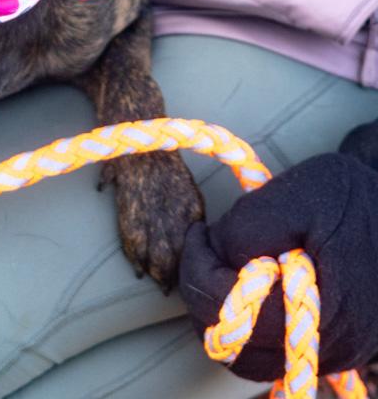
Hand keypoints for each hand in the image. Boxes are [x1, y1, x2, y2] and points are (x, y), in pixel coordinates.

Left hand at [179, 135, 377, 380]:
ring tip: (229, 259)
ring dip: (223, 308)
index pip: (229, 313)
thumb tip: (218, 254)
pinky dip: (246, 316)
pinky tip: (250, 274)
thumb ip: (250, 228)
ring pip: (247, 356)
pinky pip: (269, 349)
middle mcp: (332, 348)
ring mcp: (334, 352)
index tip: (200, 231)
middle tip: (210, 246)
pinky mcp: (330, 345)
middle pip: (233, 347)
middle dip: (206, 291)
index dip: (199, 268)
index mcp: (324, 314)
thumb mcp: (297, 195)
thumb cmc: (350, 198)